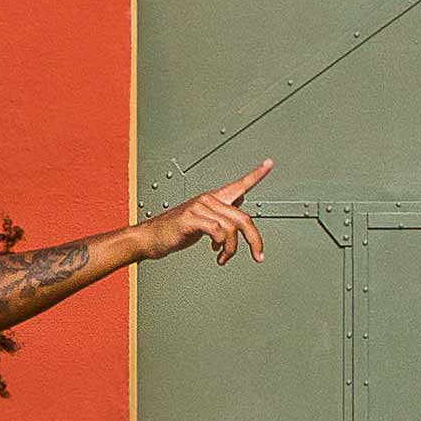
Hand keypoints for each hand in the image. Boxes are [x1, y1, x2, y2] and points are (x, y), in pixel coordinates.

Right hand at [138, 162, 270, 266]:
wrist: (150, 238)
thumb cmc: (176, 230)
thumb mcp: (203, 220)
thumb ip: (221, 212)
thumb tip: (239, 201)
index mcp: (213, 199)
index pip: (239, 184)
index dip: (256, 174)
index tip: (269, 163)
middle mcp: (208, 199)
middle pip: (243, 218)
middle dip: (254, 240)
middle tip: (258, 256)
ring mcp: (198, 208)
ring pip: (231, 228)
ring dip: (231, 249)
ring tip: (224, 257)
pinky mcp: (190, 219)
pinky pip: (216, 232)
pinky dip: (220, 246)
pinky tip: (216, 253)